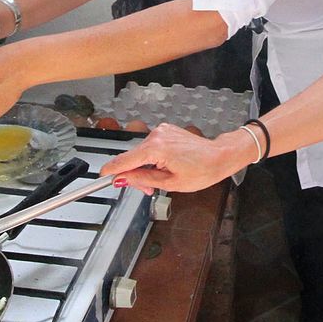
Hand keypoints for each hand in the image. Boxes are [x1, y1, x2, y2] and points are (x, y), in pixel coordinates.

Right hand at [100, 123, 255, 194]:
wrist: (220, 156)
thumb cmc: (202, 170)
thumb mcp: (170, 183)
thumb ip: (142, 179)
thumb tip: (122, 179)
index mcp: (156, 148)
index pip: (125, 160)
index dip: (112, 170)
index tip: (102, 177)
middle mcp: (156, 135)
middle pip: (132, 158)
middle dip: (135, 175)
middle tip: (148, 190)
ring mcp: (161, 131)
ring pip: (141, 153)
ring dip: (144, 167)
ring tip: (160, 179)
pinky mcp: (165, 131)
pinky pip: (150, 147)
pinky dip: (152, 159)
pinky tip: (163, 167)